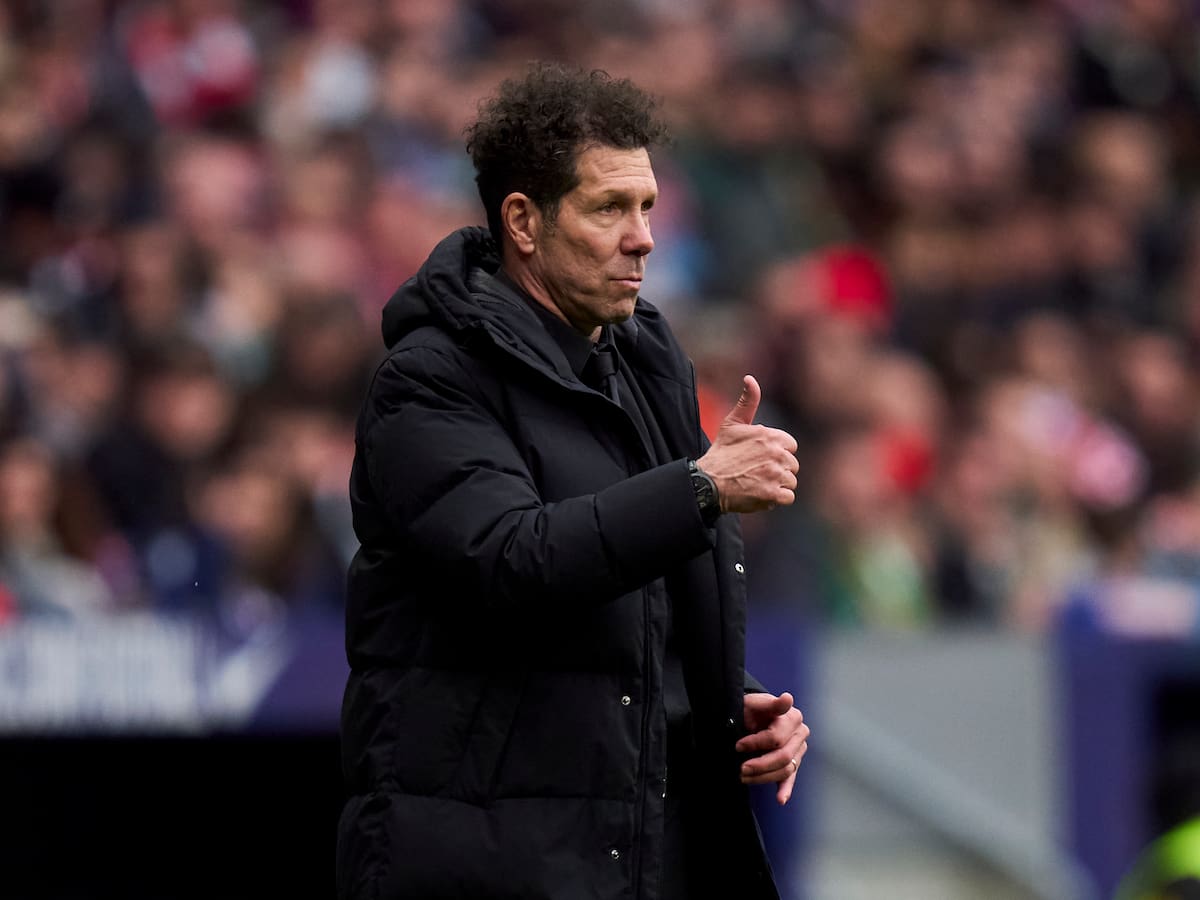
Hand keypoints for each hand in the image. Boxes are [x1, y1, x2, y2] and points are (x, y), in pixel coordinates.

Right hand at [697, 375, 798, 513]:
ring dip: (777, 485)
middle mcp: (776, 454)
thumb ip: (748, 401)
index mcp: (770, 436)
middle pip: (792, 465)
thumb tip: (750, 378)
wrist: (708, 482)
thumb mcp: (732, 424)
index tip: (761, 457)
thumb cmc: (721, 453)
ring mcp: (775, 475)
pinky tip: (761, 494)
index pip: (790, 445)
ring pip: (790, 481)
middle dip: (778, 469)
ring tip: (757, 483)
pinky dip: (776, 499)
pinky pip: (787, 497)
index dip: (777, 452)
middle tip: (756, 472)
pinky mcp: (773, 494)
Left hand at [736, 691, 809, 805]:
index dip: (756, 743)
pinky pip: (791, 778)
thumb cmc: (751, 708)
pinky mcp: (794, 762)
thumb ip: (771, 704)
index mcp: (792, 717)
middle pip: (783, 756)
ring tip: (744, 777)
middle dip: (760, 764)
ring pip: (785, 769)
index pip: (775, 737)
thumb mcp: (755, 703)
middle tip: (740, 768)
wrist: (752, 715)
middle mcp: (800, 733)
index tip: (738, 746)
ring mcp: (799, 749)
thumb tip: (788, 698)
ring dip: (764, 777)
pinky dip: (786, 789)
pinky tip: (780, 799)